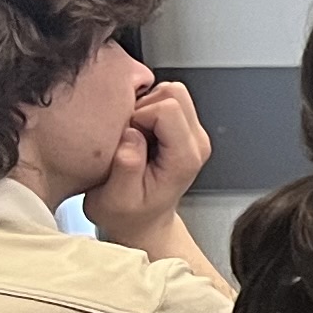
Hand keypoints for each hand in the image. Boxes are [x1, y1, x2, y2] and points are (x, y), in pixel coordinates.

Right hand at [85, 78, 215, 269]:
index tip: (124, 140)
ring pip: (170, 91)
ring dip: (143, 107)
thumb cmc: (127, 214)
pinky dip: (144, 109)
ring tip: (130, 137)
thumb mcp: (116, 200)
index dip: (138, 117)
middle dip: (142, 107)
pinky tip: (134, 134)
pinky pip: (163, 99)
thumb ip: (126, 168)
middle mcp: (196, 142)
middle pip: (174, 93)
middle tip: (126, 136)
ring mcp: (192, 134)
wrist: (142, 221)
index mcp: (185, 158)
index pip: (168, 109)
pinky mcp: (181, 128)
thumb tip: (132, 136)